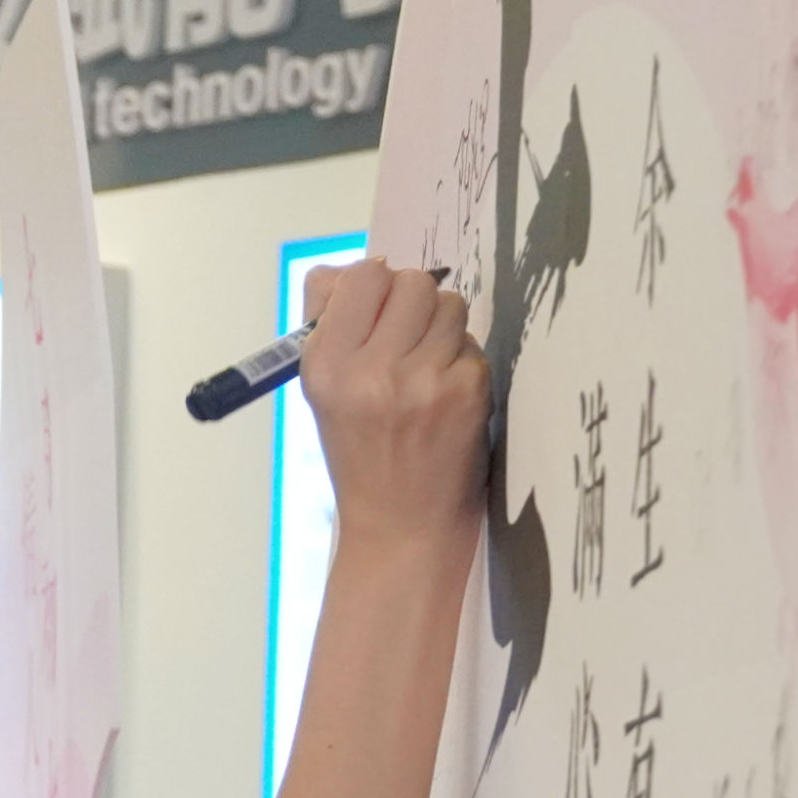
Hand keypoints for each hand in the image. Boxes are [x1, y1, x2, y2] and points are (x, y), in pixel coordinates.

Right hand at [297, 258, 488, 560]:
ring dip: (443, 329)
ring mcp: (420, 381)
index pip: (362, 276)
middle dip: (415, 302)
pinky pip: (473, 345)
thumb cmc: (360, 455)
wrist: (401, 526)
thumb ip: (332, 324)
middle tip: (410, 336)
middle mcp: (368, 370)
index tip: (381, 307)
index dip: (377, 284)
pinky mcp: (464, 393)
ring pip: (450, 306)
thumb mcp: (324, 392)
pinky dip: (463, 364)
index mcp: (324, 366)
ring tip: (429, 367)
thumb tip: (349, 271)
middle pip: (412, 282)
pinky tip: (447, 397)